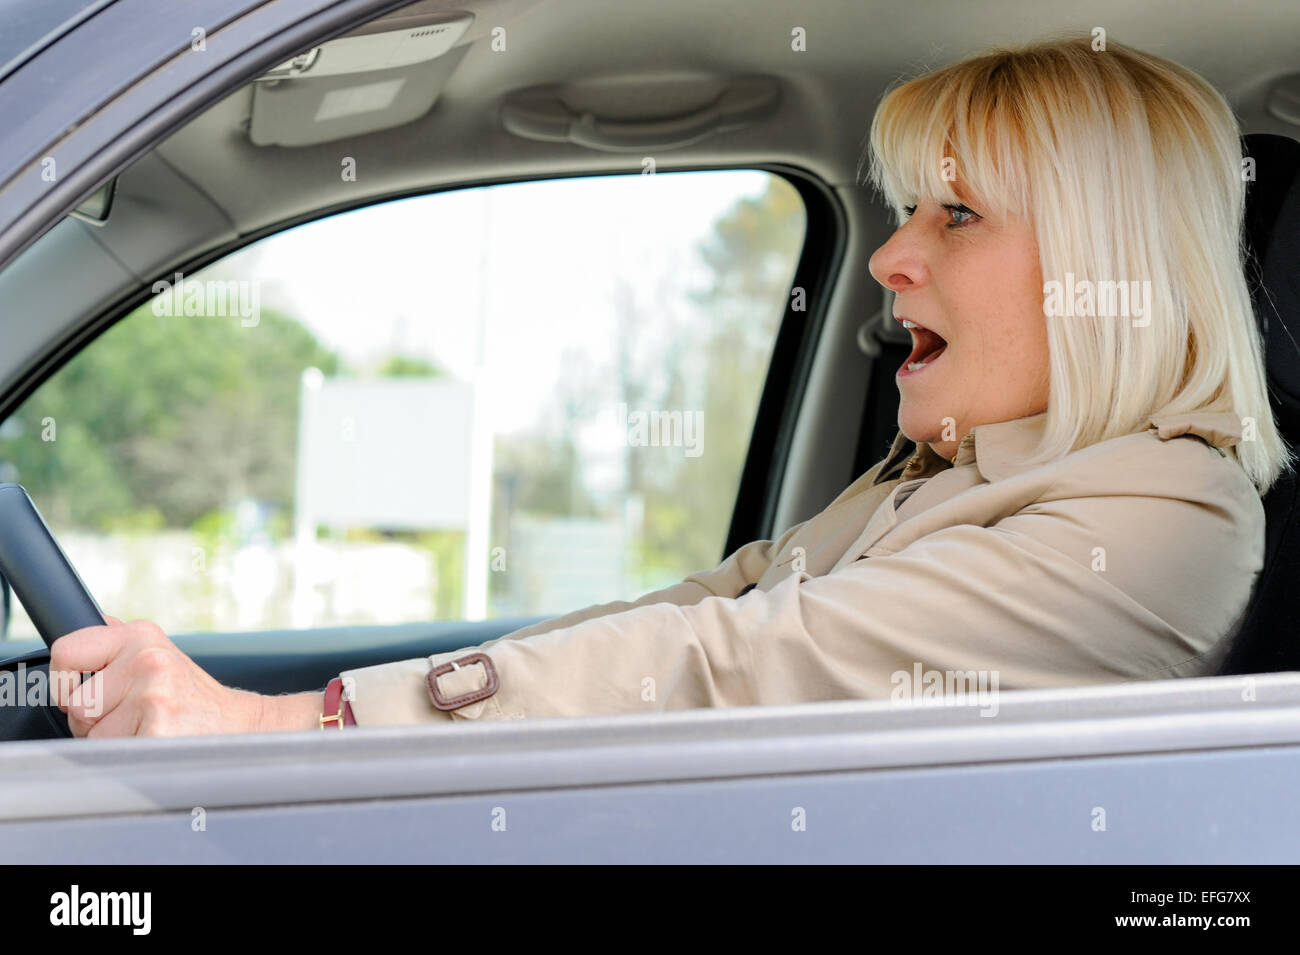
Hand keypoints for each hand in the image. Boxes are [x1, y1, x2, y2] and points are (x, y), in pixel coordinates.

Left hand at [49, 616, 322, 737]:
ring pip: (91, 734)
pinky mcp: (158, 729)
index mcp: (141, 635)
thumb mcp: (159, 653)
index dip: (64, 681)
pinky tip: (157, 742)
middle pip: (75, 703)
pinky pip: (112, 754)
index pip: (66, 651)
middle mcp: (148, 659)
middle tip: (131, 716)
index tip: (85, 691)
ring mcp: (154, 694)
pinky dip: (130, 757)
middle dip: (93, 720)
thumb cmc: (192, 697)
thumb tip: (85, 623)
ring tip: (147, 729)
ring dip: (113, 741)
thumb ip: (117, 640)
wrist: (240, 725)